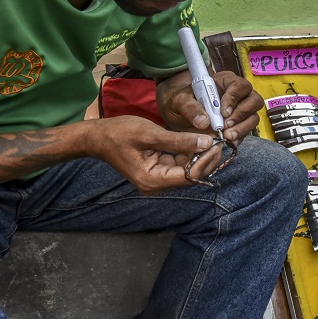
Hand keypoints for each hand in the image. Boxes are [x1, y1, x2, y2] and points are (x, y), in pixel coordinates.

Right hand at [87, 115, 223, 193]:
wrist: (98, 136)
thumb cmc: (119, 133)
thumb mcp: (150, 133)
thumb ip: (179, 140)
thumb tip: (206, 143)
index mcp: (152, 180)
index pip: (188, 176)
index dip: (205, 161)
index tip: (217, 144)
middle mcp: (155, 185)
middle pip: (189, 175)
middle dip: (205, 159)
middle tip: (219, 141)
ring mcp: (156, 179)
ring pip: (185, 170)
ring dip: (198, 156)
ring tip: (212, 139)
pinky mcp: (156, 170)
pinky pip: (177, 164)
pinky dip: (188, 153)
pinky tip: (197, 141)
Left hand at [157, 70, 262, 143]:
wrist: (178, 116)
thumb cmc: (180, 103)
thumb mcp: (179, 102)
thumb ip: (189, 108)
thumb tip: (203, 122)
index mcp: (225, 82)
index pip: (240, 85)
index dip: (235, 97)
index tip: (223, 112)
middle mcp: (238, 95)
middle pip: (254, 100)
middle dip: (242, 114)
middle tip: (226, 126)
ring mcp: (240, 111)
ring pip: (253, 117)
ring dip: (242, 128)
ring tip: (227, 136)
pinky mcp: (239, 125)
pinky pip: (246, 131)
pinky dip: (239, 137)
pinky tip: (228, 142)